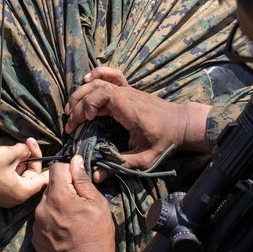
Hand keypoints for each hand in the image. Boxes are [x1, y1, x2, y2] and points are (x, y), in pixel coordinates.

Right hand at [0, 137, 48, 207]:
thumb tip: (27, 151)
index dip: (44, 162)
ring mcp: (6, 197)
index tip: (42, 149)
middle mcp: (16, 198)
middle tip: (26, 142)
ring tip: (13, 148)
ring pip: (20, 177)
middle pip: (31, 177)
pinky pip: (10, 180)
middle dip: (30, 158)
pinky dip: (11, 168)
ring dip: (19, 162)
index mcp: (23, 192)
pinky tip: (5, 156)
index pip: (43, 179)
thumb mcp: (8, 154)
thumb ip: (23, 151)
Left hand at [32, 155, 116, 251]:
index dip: (68, 171)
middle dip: (62, 191)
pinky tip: (63, 231)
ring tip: (71, 221)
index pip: (56, 168)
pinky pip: (41, 220)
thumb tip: (75, 160)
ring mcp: (36, 223)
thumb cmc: (97, 233)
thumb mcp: (97, 202)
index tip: (77, 182)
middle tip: (77, 205)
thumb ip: (82, 179)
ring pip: (45, 204)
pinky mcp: (34, 237)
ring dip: (56, 207)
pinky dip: (50, 222)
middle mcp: (42, 207)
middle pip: (50, 187)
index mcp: (58, 196)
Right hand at [65, 67, 211, 181]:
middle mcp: (128, 96)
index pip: (106, 94)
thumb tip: (96, 177)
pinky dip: (98, 74)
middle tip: (70, 124)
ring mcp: (128, 90)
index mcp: (131, 110)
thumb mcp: (145, 159)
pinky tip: (87, 80)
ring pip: (100, 82)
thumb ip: (120, 165)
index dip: (91, 103)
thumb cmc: (166, 141)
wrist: (182, 124)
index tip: (87, 120)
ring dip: (82, 93)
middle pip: (97, 88)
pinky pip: (112, 75)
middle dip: (79, 104)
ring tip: (70, 111)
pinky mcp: (129, 89)